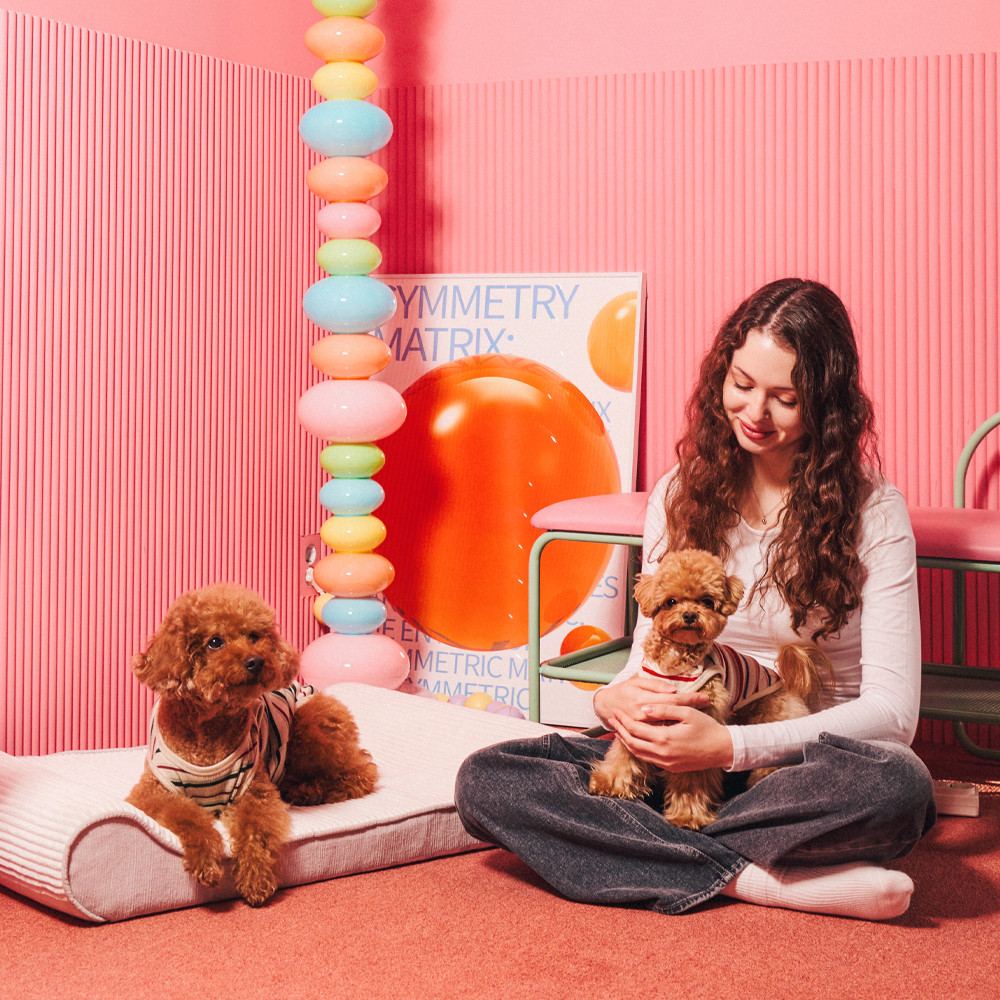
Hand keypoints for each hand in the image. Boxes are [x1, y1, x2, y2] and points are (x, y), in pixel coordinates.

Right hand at [593, 673, 709, 728]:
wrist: (606, 706)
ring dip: (686, 722)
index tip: (704, 697)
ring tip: (701, 717)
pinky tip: (686, 726)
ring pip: (671, 726)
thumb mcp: (636, 683)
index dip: (689, 698)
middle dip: (692, 708)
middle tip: (707, 704)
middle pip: (674, 714)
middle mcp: (644, 716)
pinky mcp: (643, 735)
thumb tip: (672, 691)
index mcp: (642, 700)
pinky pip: (665, 733)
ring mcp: (644, 728)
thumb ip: (654, 686)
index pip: (672, 699)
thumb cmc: (623, 691)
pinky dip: (675, 730)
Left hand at [607, 700, 734, 772]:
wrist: (723, 749)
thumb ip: (663, 709)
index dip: (623, 719)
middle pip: (632, 742)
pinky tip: (635, 742)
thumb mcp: (686, 712)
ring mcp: (666, 763)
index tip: (615, 710)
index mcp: (664, 738)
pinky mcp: (670, 767)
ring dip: (626, 741)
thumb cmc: (707, 728)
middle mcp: (662, 753)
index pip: (635, 729)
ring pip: (638, 753)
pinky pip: (648, 759)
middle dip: (620, 729)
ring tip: (618, 730)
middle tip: (611, 719)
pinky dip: (637, 750)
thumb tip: (644, 709)